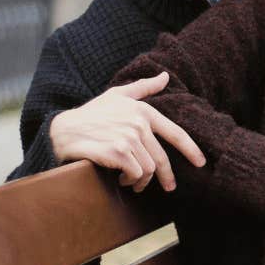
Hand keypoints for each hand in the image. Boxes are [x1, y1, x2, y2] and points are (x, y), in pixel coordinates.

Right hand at [48, 73, 205, 191]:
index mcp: (143, 111)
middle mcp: (138, 123)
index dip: (191, 150)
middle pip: (162, 159)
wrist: (63, 129)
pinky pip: (135, 173)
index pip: (175, 133)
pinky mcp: (117, 152)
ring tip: (133, 181)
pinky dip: (131, 180)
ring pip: (149, 169)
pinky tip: (123, 180)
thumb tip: (165, 76)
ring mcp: (128, 137)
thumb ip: (143, 88)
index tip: (201, 163)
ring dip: (142, 180)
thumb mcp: (117, 95)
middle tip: (168, 187)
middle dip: (166, 177)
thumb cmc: (91, 113)